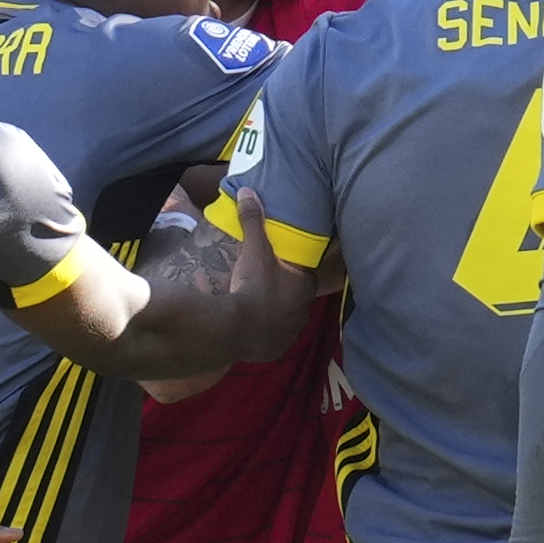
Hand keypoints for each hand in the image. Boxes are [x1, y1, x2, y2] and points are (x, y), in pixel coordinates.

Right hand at [223, 185, 317, 361]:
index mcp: (304, 288)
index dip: (295, 273)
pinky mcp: (274, 351)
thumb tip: (247, 191)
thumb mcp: (254, 248)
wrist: (236, 327)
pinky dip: (266, 336)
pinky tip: (252, 330)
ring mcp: (289, 335)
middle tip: (265, 287)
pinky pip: (273, 341)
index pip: (307, 278)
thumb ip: (253, 220)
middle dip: (285, 295)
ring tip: (257, 309)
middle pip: (297, 301)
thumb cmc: (253, 285)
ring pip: (287, 323)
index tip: (281, 269)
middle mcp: (302, 313)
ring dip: (276, 316)